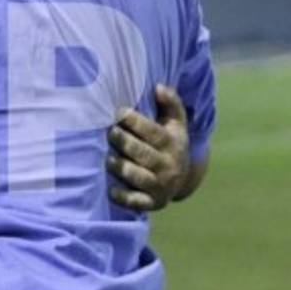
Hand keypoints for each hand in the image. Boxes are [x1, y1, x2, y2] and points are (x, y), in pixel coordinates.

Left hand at [106, 84, 189, 211]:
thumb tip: (159, 87)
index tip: (118, 112)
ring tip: (108, 159)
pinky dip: (124, 198)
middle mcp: (168, 166)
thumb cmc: (171, 143)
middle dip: (125, 142)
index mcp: (172, 144)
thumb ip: (171, 103)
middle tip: (109, 133)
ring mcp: (160, 185)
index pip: (153, 132)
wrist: (182, 179)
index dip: (135, 121)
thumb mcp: (176, 123)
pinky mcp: (152, 202)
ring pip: (140, 177)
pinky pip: (138, 202)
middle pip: (144, 153)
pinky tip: (111, 190)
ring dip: (122, 168)